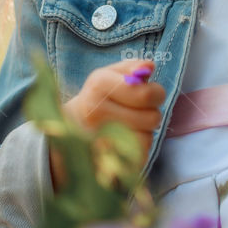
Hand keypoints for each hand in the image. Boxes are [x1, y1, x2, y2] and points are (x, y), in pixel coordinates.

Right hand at [49, 59, 165, 188]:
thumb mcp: (111, 74)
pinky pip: (139, 155)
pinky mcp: (105, 160)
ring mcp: (98, 138)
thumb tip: (150, 66)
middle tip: (141, 110)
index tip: (152, 93)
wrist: (71, 126)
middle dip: (152, 113)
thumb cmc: (100, 96)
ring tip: (130, 125)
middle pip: (152, 118)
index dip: (157, 94)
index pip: (146, 94)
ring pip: (147, 138)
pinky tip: (124, 140)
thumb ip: (133, 67)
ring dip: (145, 131)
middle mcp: (96, 111)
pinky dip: (137, 148)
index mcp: (99, 85)